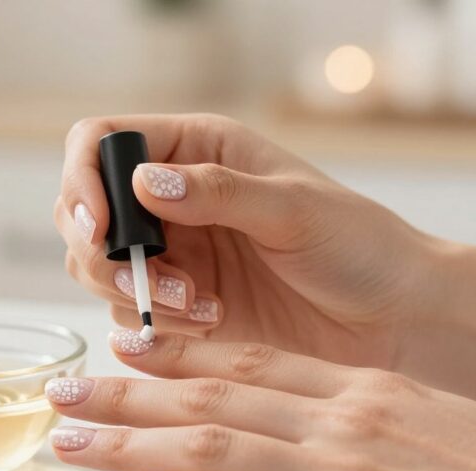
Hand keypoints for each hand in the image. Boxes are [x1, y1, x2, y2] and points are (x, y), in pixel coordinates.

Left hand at [45, 331, 475, 470]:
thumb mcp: (426, 417)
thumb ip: (356, 412)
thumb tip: (299, 413)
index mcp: (357, 389)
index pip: (246, 362)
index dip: (177, 353)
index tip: (127, 345)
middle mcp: (333, 423)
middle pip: (208, 398)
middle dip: (129, 392)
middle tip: (69, 385)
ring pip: (206, 448)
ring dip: (129, 442)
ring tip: (71, 439)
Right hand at [56, 114, 443, 368]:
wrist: (392, 318)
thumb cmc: (359, 245)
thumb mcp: (293, 208)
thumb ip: (218, 191)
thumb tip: (144, 182)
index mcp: (197, 149)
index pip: (102, 142)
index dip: (84, 178)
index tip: (99, 226)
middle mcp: (174, 197)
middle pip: (83, 210)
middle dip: (102, 250)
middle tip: (145, 280)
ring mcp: (174, 251)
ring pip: (97, 267)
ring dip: (132, 290)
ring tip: (199, 305)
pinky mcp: (179, 304)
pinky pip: (130, 312)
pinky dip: (155, 323)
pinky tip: (211, 320)